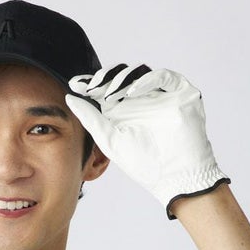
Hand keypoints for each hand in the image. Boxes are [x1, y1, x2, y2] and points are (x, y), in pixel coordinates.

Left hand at [66, 64, 229, 218]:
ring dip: (122, 80)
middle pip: (121, 76)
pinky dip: (145, 81)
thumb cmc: (143, 163)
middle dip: (105, 79)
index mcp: (124, 109)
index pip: (106, 88)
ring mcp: (161, 93)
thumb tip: (70, 98)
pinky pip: (162, 77)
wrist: (173, 176)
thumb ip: (91, 119)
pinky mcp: (180, 91)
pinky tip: (130, 93)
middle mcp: (141, 98)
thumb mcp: (109, 140)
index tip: (75, 84)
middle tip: (92, 87)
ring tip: (109, 94)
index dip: (91, 83)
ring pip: (139, 73)